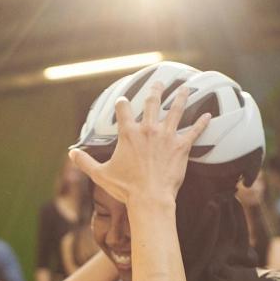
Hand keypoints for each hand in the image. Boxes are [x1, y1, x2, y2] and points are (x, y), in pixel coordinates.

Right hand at [70, 86, 211, 204]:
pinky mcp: (181, 146)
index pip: (123, 111)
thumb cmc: (125, 188)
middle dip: (155, 90)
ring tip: (186, 88)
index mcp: (128, 134)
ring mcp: (167, 136)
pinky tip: (209, 115)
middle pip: (152, 103)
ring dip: (181, 98)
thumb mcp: (100, 174)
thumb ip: (85, 162)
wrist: (149, 198)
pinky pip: (194, 131)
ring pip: (176, 110)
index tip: (123, 100)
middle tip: (158, 82)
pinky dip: (202, 123)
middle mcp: (148, 129)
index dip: (122, 104)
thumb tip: (71, 154)